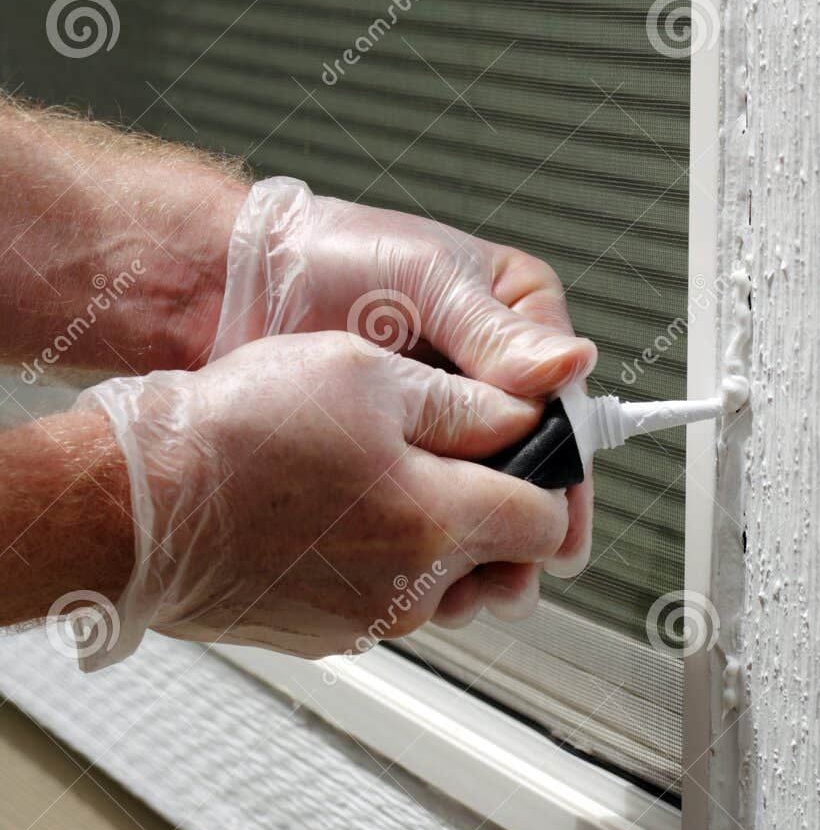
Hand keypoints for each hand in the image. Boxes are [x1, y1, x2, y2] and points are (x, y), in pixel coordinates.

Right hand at [78, 331, 570, 668]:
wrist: (135, 502)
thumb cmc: (237, 432)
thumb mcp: (366, 372)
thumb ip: (465, 401)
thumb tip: (525, 414)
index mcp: (438, 519)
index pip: (547, 523)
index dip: (547, 476)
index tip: (530, 449)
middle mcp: (412, 587)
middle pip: (503, 565)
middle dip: (496, 514)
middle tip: (455, 458)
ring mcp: (366, 620)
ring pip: (443, 585)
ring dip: (436, 539)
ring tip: (382, 476)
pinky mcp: (322, 634)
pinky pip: (384, 599)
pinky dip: (379, 561)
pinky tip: (334, 509)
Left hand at [208, 178, 597, 587]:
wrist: (239, 283)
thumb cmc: (332, 256)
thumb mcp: (424, 281)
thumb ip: (492, 331)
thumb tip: (571, 365)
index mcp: (515, 315)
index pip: (561, 399)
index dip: (564, 459)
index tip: (560, 508)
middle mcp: (489, 368)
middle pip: (531, 453)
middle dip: (529, 508)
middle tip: (528, 557)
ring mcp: (443, 412)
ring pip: (485, 484)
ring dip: (486, 530)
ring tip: (485, 574)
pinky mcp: (399, 447)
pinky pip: (433, 495)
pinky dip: (438, 529)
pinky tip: (438, 558)